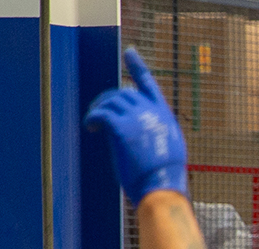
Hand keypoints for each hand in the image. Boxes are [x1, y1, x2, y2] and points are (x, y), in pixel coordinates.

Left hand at [84, 49, 187, 205]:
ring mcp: (136, 118)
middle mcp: (150, 111)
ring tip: (94, 124)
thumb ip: (155, 131)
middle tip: (99, 112)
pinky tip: (90, 127)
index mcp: (164, 115)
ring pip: (111, 101)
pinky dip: (92, 118)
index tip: (129, 52)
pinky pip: (100, 114)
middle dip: (109, 100)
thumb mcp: (168, 147)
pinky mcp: (121, 129)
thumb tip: (140, 130)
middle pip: (124, 93)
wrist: (162, 186)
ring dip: (99, 109)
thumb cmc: (164, 177)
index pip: (149, 83)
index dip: (138, 66)